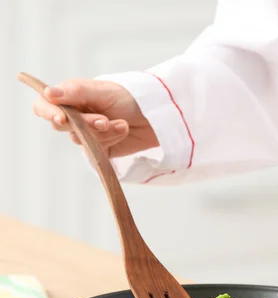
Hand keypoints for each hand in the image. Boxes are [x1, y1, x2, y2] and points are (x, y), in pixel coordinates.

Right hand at [32, 79, 158, 157]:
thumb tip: (47, 92)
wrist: (155, 115)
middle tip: (104, 120)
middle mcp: (74, 115)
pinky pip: (95, 149)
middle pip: (62, 126)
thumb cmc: (129, 97)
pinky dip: (112, 138)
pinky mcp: (98, 148)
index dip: (48, 112)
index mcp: (70, 96)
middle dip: (86, 124)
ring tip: (121, 123)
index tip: (61, 119)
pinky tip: (123, 129)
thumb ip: (75, 92)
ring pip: (80, 139)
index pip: (43, 105)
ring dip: (103, 131)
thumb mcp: (102, 91)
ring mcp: (85, 133)